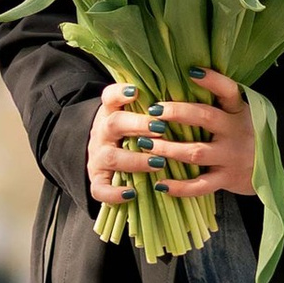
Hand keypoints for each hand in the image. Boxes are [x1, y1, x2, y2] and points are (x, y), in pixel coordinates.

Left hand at [85, 71, 258, 202]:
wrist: (272, 170)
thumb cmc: (245, 136)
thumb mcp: (240, 115)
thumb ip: (218, 103)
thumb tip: (182, 79)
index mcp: (238, 111)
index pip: (228, 91)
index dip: (212, 80)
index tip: (191, 71)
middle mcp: (236, 132)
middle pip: (206, 117)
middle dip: (177, 113)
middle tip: (153, 110)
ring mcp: (231, 157)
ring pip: (196, 152)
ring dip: (169, 148)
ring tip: (145, 144)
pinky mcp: (227, 179)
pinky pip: (201, 185)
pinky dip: (180, 187)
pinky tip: (160, 184)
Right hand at [87, 79, 170, 205]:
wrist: (102, 156)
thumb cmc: (128, 133)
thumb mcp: (134, 115)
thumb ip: (152, 107)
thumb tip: (186, 88)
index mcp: (111, 112)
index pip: (109, 96)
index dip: (120, 92)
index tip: (136, 91)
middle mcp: (102, 132)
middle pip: (114, 123)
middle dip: (138, 125)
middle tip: (161, 128)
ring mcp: (97, 157)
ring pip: (111, 157)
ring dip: (136, 160)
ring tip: (159, 162)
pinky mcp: (97, 180)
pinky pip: (100, 189)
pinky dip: (114, 194)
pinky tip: (131, 194)